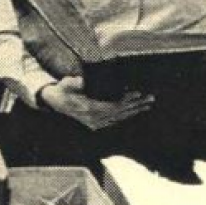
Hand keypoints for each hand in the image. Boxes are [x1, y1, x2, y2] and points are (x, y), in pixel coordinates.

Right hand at [40, 77, 154, 130]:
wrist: (54, 102)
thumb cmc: (61, 91)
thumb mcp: (64, 85)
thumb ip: (71, 83)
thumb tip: (80, 80)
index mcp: (88, 109)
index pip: (112, 106)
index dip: (125, 100)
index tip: (137, 93)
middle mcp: (94, 119)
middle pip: (120, 112)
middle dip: (136, 105)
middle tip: (150, 98)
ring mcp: (95, 123)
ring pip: (119, 117)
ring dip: (134, 111)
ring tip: (148, 104)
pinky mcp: (96, 124)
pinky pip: (115, 120)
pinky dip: (126, 115)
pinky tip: (135, 111)